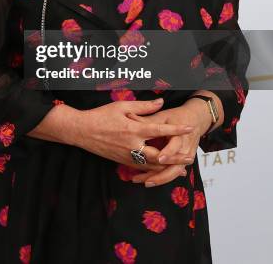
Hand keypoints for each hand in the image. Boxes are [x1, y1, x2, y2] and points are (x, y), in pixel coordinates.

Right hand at [75, 98, 194, 170]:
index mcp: (134, 129)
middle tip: (189, 157)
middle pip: (159, 156)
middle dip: (176, 157)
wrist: (82, 131)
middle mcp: (132, 145)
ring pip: (151, 165)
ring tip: (181, 167)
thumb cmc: (101, 115)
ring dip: (167, 167)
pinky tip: (161, 169)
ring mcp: (127, 156)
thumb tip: (160, 102)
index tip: (189, 128)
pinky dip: (153, 169)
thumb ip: (143, 106)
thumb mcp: (122, 106)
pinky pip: (141, 168)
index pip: (160, 130)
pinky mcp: (122, 162)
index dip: (176, 129)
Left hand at [126, 99, 211, 186]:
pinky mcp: (183, 163)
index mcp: (181, 135)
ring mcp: (185, 158)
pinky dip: (162, 177)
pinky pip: (172, 173)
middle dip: (161, 175)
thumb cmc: (175, 117)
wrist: (194, 121)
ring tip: (144, 182)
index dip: (168, 153)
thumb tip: (129, 116)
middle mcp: (185, 149)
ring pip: (173, 173)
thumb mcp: (162, 117)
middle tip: (146, 180)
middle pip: (175, 167)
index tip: (159, 158)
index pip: (175, 146)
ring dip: (159, 179)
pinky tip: (148, 181)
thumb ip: (147, 120)